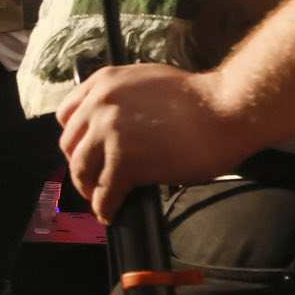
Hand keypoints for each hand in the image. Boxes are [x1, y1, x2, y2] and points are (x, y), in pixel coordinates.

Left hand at [57, 64, 256, 221]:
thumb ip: (121, 99)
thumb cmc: (200, 99)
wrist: (227, 109)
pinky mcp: (124, 161)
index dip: (75, 138)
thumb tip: (111, 126)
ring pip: (82, 169)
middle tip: (91, 179)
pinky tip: (110, 213)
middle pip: (70, 144)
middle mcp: (99, 105)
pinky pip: (105, 191)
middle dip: (80, 165)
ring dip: (88, 188)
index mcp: (103, 82)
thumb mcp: (147, 81)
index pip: (67, 115)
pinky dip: (105, 207)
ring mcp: (109, 133)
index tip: (82, 151)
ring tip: (98, 198)